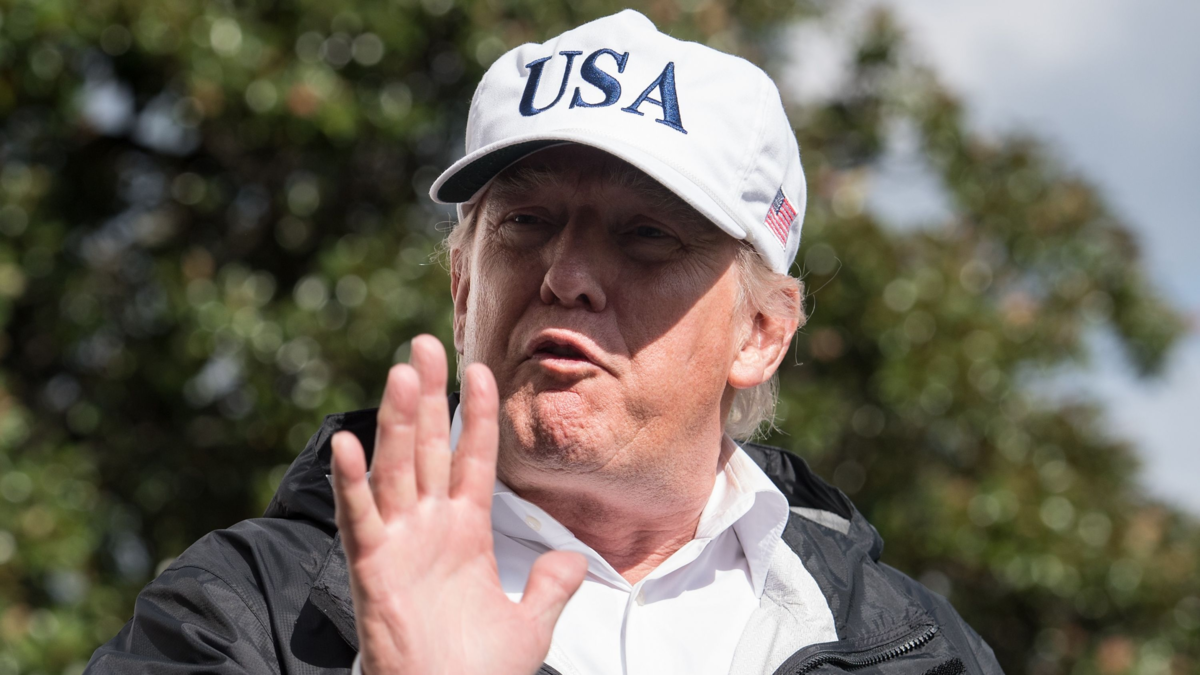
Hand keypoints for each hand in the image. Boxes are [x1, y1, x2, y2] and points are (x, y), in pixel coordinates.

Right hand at [331, 335, 586, 674]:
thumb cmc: (478, 674)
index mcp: (466, 533)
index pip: (473, 460)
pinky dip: (353, 484)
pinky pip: (361, 519)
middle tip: (423, 345)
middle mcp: (430, 528)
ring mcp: (400, 544)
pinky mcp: (372, 570)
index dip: (477, 416)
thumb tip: (573, 559)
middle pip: (429, 449)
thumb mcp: (528, 625)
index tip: (484, 370)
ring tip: (402, 374)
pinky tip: (349, 444)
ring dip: (398, 423)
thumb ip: (549, 587)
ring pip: (396, 470)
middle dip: (428, 397)